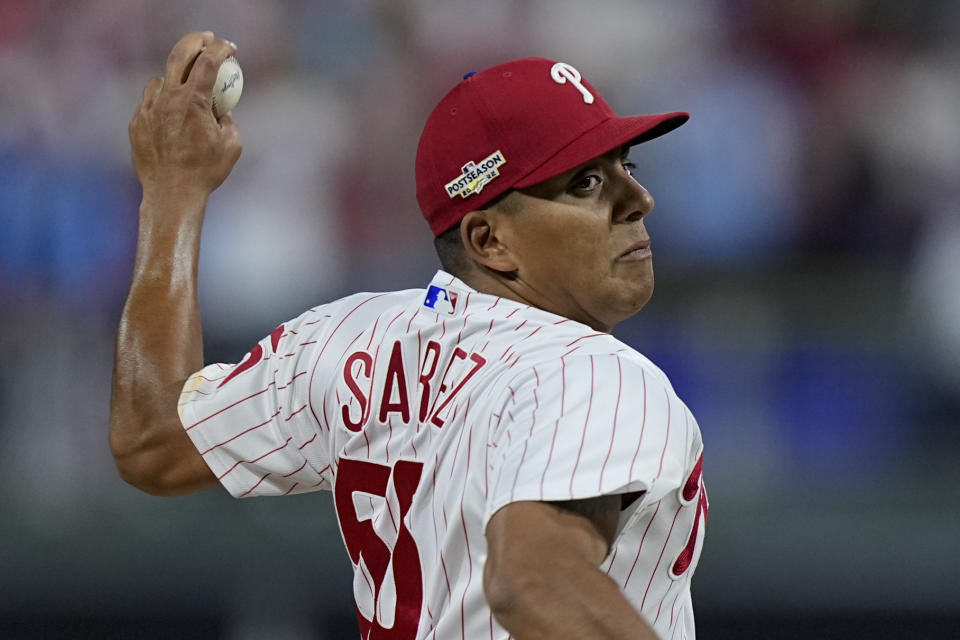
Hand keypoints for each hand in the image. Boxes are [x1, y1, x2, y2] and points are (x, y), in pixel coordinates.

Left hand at [129, 32, 242, 199]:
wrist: (172, 194)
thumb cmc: (206, 172)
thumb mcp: (232, 145)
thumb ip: (228, 119)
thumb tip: (222, 108)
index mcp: (194, 102)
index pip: (209, 62)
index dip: (222, 49)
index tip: (230, 48)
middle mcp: (169, 99)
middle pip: (179, 54)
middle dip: (196, 41)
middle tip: (206, 41)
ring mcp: (149, 109)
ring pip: (161, 80)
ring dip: (176, 80)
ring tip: (187, 92)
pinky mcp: (137, 123)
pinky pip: (150, 103)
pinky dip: (162, 104)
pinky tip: (172, 119)